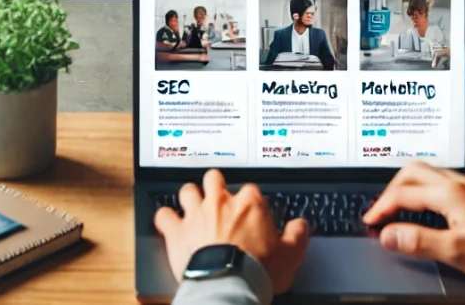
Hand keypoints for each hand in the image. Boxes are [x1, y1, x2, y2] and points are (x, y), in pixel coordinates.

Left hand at [155, 170, 310, 295]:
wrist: (228, 285)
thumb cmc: (257, 271)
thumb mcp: (290, 254)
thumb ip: (297, 235)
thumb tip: (301, 226)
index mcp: (249, 203)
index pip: (251, 190)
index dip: (251, 202)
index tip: (252, 214)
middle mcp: (220, 202)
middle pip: (214, 178)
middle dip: (216, 186)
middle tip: (219, 200)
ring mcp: (196, 214)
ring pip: (187, 190)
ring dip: (190, 197)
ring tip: (193, 207)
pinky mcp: (177, 231)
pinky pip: (164, 215)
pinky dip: (165, 218)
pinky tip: (169, 223)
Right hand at [362, 162, 464, 284]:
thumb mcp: (455, 251)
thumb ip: (419, 241)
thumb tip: (389, 235)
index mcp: (450, 194)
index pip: (404, 194)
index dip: (382, 207)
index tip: (371, 221)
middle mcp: (458, 184)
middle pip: (412, 171)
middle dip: (390, 189)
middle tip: (380, 210)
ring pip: (427, 172)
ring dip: (406, 186)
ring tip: (397, 206)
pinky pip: (440, 180)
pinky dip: (422, 189)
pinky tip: (424, 206)